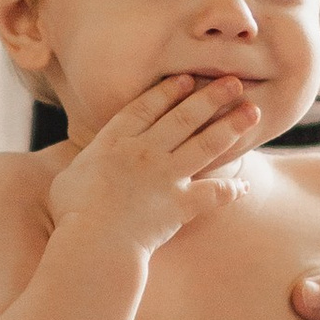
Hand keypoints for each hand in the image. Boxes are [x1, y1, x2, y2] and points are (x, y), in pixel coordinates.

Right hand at [49, 72, 258, 255]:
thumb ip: (85, 162)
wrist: (95, 241)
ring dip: (230, 127)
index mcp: (115, 142)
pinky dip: (230, 190)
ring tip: (251, 112)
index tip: (187, 79)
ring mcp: (166, 176)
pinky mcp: (181, 204)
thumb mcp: (67, 177)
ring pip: (205, 145)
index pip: (146, 108)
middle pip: (183, 117)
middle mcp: (145, 151)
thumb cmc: (73, 212)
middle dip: (210, 97)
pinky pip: (213, 194)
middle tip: (233, 82)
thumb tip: (87, 160)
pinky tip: (245, 186)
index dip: (168, 92)